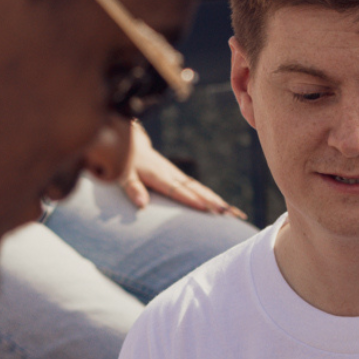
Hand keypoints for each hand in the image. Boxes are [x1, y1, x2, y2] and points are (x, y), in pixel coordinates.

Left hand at [121, 121, 246, 217]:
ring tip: (235, 213)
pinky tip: (225, 207)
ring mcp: (179, 176)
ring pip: (202, 189)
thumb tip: (142, 205)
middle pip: (197, 190)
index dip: (191, 199)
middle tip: (229, 213)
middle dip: (213, 202)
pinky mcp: (181, 178)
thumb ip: (133, 189)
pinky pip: (199, 189)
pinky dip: (212, 198)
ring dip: (218, 201)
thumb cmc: (126, 164)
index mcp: (159, 176)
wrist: (133, 145)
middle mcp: (173, 175)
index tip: (206, 208)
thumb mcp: (124, 175)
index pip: (178, 190)